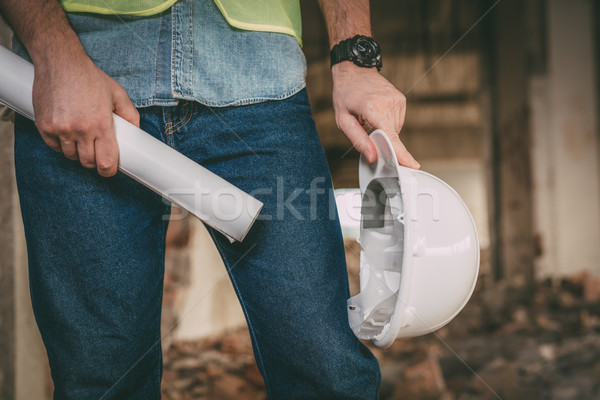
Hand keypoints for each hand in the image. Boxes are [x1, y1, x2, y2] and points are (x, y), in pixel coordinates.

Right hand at [32, 47, 139, 176]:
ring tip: (81, 137)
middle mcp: (80, 129)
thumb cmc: (90, 77)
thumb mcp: (117, 94)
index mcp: (101, 124)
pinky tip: (67, 132)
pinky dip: (61, 144)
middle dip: (94, 160)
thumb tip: (136, 133)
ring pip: (71, 156)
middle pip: (88, 162)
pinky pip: (54, 147)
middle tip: (96, 150)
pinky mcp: (44, 126)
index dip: (109, 170)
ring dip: (77, 152)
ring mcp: (60, 129)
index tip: (109, 169)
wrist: (60, 61)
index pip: (106, 162)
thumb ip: (130, 115)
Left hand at [331, 62, 418, 167]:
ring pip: (395, 129)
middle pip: (392, 136)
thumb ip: (358, 140)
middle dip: (381, 139)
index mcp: (373, 109)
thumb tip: (372, 156)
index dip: (401, 154)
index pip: (390, 137)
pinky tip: (378, 112)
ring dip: (384, 129)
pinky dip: (388, 121)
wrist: (354, 69)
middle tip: (366, 127)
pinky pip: (397, 121)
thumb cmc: (346, 94)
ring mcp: (397, 100)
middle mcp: (388, 103)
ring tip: (370, 115)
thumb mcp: (343, 120)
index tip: (413, 165)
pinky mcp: (401, 98)